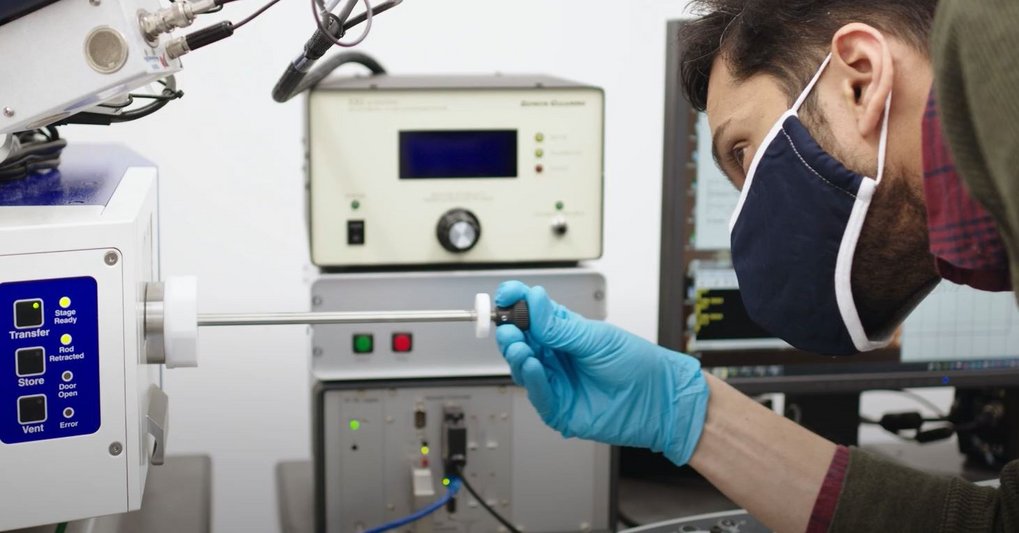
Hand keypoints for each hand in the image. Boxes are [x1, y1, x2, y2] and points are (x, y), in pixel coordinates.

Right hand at [494, 281, 709, 465]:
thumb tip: (534, 300)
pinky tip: (531, 364)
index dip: (517, 302)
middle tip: (508, 323)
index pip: (531, 315)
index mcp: (564, 333)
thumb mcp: (597, 338)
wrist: (660, 400)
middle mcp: (556, 357)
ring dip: (516, 354)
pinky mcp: (559, 408)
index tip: (507, 294)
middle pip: (521, 341)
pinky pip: (537, 393)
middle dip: (511, 330)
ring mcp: (556, 382)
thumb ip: (560, 326)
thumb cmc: (638, 365)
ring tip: (518, 344)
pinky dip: (531, 378)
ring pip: (523, 367)